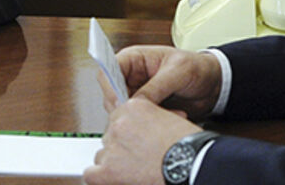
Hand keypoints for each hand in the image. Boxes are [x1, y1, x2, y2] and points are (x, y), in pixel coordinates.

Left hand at [84, 98, 201, 184]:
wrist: (193, 164)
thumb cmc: (189, 146)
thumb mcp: (171, 119)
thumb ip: (151, 119)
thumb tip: (145, 129)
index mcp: (134, 107)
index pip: (119, 118)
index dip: (129, 133)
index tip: (135, 141)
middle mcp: (119, 124)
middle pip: (110, 137)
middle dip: (122, 148)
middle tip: (138, 159)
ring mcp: (112, 146)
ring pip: (102, 155)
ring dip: (114, 163)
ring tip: (134, 171)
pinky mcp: (108, 170)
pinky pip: (91, 174)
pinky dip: (100, 178)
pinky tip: (114, 180)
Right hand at [104, 46, 222, 119]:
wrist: (213, 84)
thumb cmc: (196, 67)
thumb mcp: (177, 72)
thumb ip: (155, 87)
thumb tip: (135, 103)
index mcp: (132, 59)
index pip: (107, 72)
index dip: (110, 88)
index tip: (122, 103)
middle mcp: (130, 77)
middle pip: (112, 96)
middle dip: (130, 107)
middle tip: (150, 112)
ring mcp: (137, 95)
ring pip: (125, 112)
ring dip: (145, 117)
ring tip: (170, 111)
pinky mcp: (145, 110)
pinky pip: (140, 121)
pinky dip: (155, 123)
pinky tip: (175, 115)